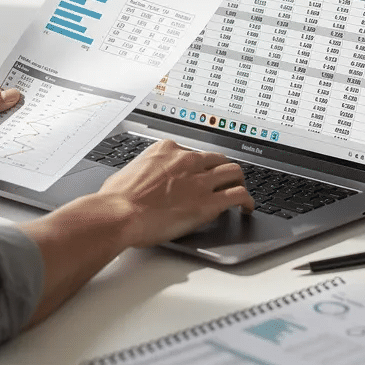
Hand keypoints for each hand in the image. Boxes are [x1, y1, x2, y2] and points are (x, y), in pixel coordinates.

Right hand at [96, 140, 252, 246]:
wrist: (118, 214)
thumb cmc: (117, 198)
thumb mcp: (130, 171)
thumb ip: (145, 171)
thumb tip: (144, 179)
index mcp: (167, 150)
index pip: (194, 153)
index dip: (199, 166)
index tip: (200, 174)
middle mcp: (187, 160)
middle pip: (218, 159)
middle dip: (223, 170)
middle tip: (226, 181)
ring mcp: (200, 180)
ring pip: (234, 172)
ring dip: (238, 182)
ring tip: (240, 192)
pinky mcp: (208, 202)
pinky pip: (239, 195)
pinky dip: (247, 201)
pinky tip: (247, 207)